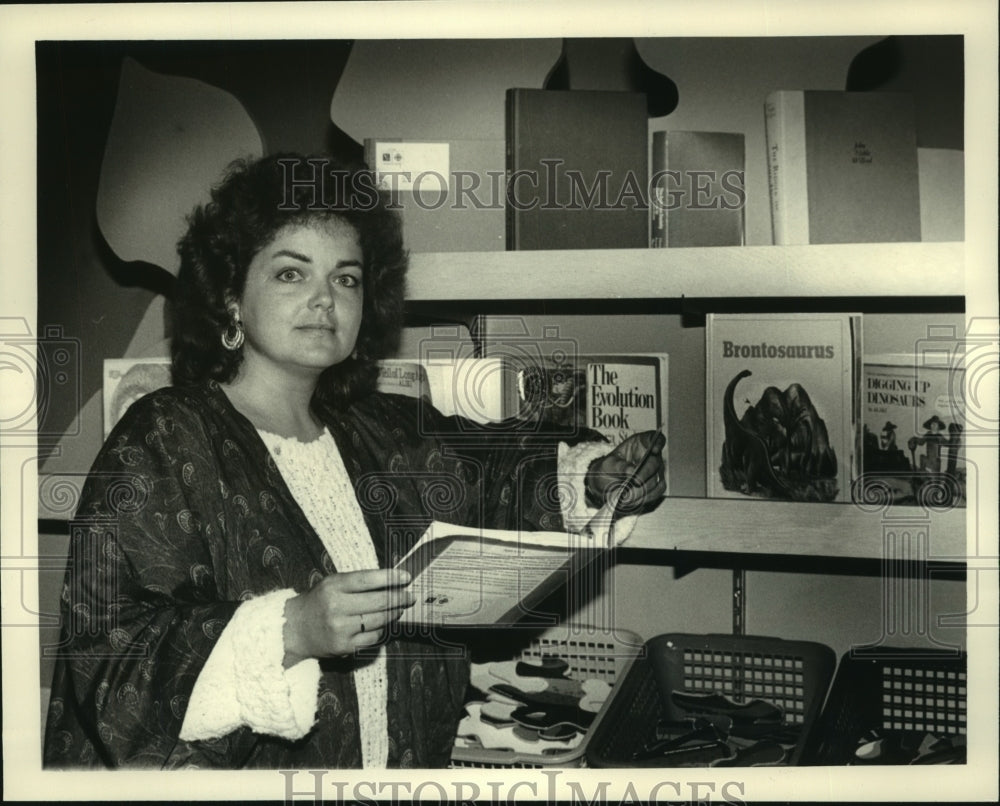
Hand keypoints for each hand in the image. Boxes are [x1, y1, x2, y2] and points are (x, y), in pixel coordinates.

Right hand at [282, 568, 413, 665]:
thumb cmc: (319, 601)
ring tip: (400, 608)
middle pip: (379, 601)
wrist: (295, 629)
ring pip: (379, 620)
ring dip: (394, 613)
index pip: (368, 579)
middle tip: (410, 596)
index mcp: (334, 587)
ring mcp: (341, 629)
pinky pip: (373, 637)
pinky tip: (383, 624)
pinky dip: (382, 629)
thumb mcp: (332, 584)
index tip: (407, 576)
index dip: (391, 577)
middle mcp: (337, 607)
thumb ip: (357, 581)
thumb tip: (391, 581)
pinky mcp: (344, 647)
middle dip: (400, 598)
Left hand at [586, 430, 666, 514]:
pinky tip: (634, 499)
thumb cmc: (608, 469)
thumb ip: (619, 466)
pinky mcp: (657, 485)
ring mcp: (656, 470)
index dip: (657, 442)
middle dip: (644, 474)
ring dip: (642, 489)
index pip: (653, 438)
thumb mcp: (608, 464)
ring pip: (656, 480)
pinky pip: (657, 491)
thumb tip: (632, 471)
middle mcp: (651, 455)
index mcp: (640, 443)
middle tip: (634, 481)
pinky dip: (646, 497)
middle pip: (655, 463)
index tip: (654, 449)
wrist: (605, 483)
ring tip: (627, 496)